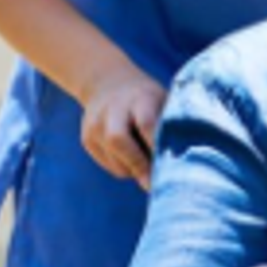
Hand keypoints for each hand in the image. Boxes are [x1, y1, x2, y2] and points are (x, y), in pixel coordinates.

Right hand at [76, 62, 167, 184]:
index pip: (146, 123)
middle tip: (155, 183)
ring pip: (115, 160)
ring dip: (134, 171)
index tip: (170, 166)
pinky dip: (125, 169)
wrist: (107, 83)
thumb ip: (171, 127)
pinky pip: (109, 165)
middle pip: (118, 140)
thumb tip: (179, 167)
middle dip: (139, 165)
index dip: (156, 146)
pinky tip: (132, 158)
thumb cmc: (148, 99)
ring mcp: (95, 124)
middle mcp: (112, 109)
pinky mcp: (87, 139)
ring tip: (148, 164)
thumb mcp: (163, 101)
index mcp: (139, 97)